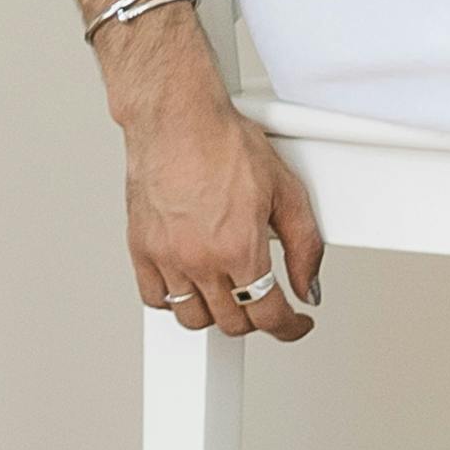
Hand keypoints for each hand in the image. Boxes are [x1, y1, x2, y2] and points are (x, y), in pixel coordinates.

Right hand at [119, 50, 326, 341]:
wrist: (178, 121)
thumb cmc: (225, 145)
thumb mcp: (288, 191)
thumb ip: (305, 246)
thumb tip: (309, 286)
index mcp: (240, 248)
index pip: (267, 315)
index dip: (288, 328)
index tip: (295, 325)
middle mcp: (200, 260)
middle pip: (231, 322)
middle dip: (256, 318)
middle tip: (266, 302)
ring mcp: (167, 258)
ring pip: (192, 318)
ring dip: (215, 314)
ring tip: (229, 294)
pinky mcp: (141, 250)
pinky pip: (155, 299)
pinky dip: (175, 301)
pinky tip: (191, 285)